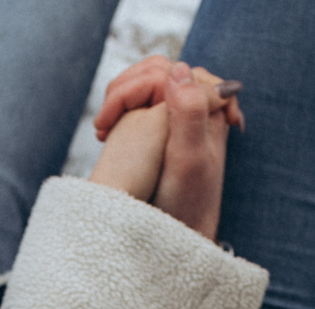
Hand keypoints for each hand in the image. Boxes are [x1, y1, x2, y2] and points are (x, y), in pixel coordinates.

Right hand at [85, 62, 236, 241]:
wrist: (185, 234)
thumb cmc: (187, 201)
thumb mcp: (188, 158)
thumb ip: (189, 111)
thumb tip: (176, 68)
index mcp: (212, 102)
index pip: (166, 72)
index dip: (131, 90)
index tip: (106, 122)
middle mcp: (202, 105)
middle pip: (156, 73)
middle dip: (124, 92)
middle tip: (102, 125)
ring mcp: (186, 116)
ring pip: (147, 87)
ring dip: (120, 101)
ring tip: (104, 130)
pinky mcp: (171, 130)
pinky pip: (143, 104)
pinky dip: (122, 111)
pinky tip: (110, 133)